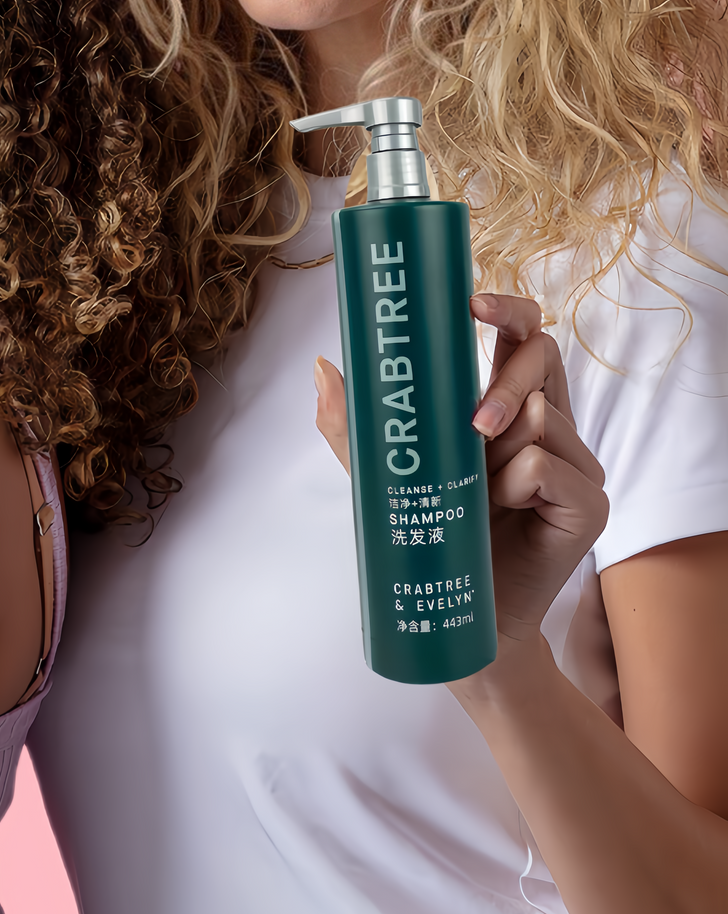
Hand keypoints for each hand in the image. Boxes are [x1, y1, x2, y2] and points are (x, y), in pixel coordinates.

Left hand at [313, 293, 608, 647]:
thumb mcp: (381, 471)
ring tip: (479, 492)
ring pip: (539, 417)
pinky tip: (503, 511)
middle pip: (541, 356)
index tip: (473, 301)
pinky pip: (548, 469)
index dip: (509, 308)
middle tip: (473, 424)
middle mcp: (547, 424)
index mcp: (507, 403)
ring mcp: (575, 462)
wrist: (460, 611)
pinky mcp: (589, 504)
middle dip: (501, 381)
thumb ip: (354, 423)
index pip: (523, 335)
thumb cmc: (429, 531)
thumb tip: (324, 364)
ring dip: (496, 452)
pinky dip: (515, 486)